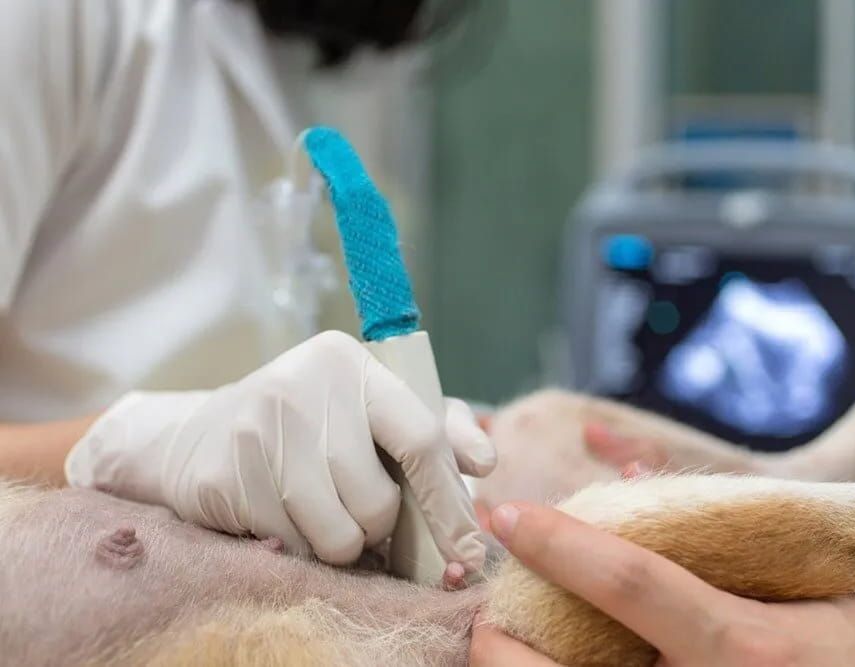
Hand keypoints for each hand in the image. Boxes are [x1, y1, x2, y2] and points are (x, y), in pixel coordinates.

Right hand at [65, 331, 495, 575]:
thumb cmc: (313, 426)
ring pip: (336, 533)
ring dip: (342, 543)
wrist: (200, 437)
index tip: (467, 549)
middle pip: (377, 500)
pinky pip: (291, 547)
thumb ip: (437, 428)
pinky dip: (300, 548)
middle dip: (381, 528)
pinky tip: (285, 518)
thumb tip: (485, 461)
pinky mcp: (225, 473)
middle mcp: (304, 384)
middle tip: (365, 518)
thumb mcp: (374, 409)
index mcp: (352, 364)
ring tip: (325, 514)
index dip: (449, 502)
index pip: (420, 437)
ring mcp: (258, 428)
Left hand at [470, 503, 854, 665]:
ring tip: (517, 629)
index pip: (631, 583)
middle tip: (493, 602)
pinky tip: (563, 654)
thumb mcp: (816, 595)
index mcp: (741, 647)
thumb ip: (728, 538)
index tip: (507, 513)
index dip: (561, 544)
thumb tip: (631, 477)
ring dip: (518, 662)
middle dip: (498, 634)